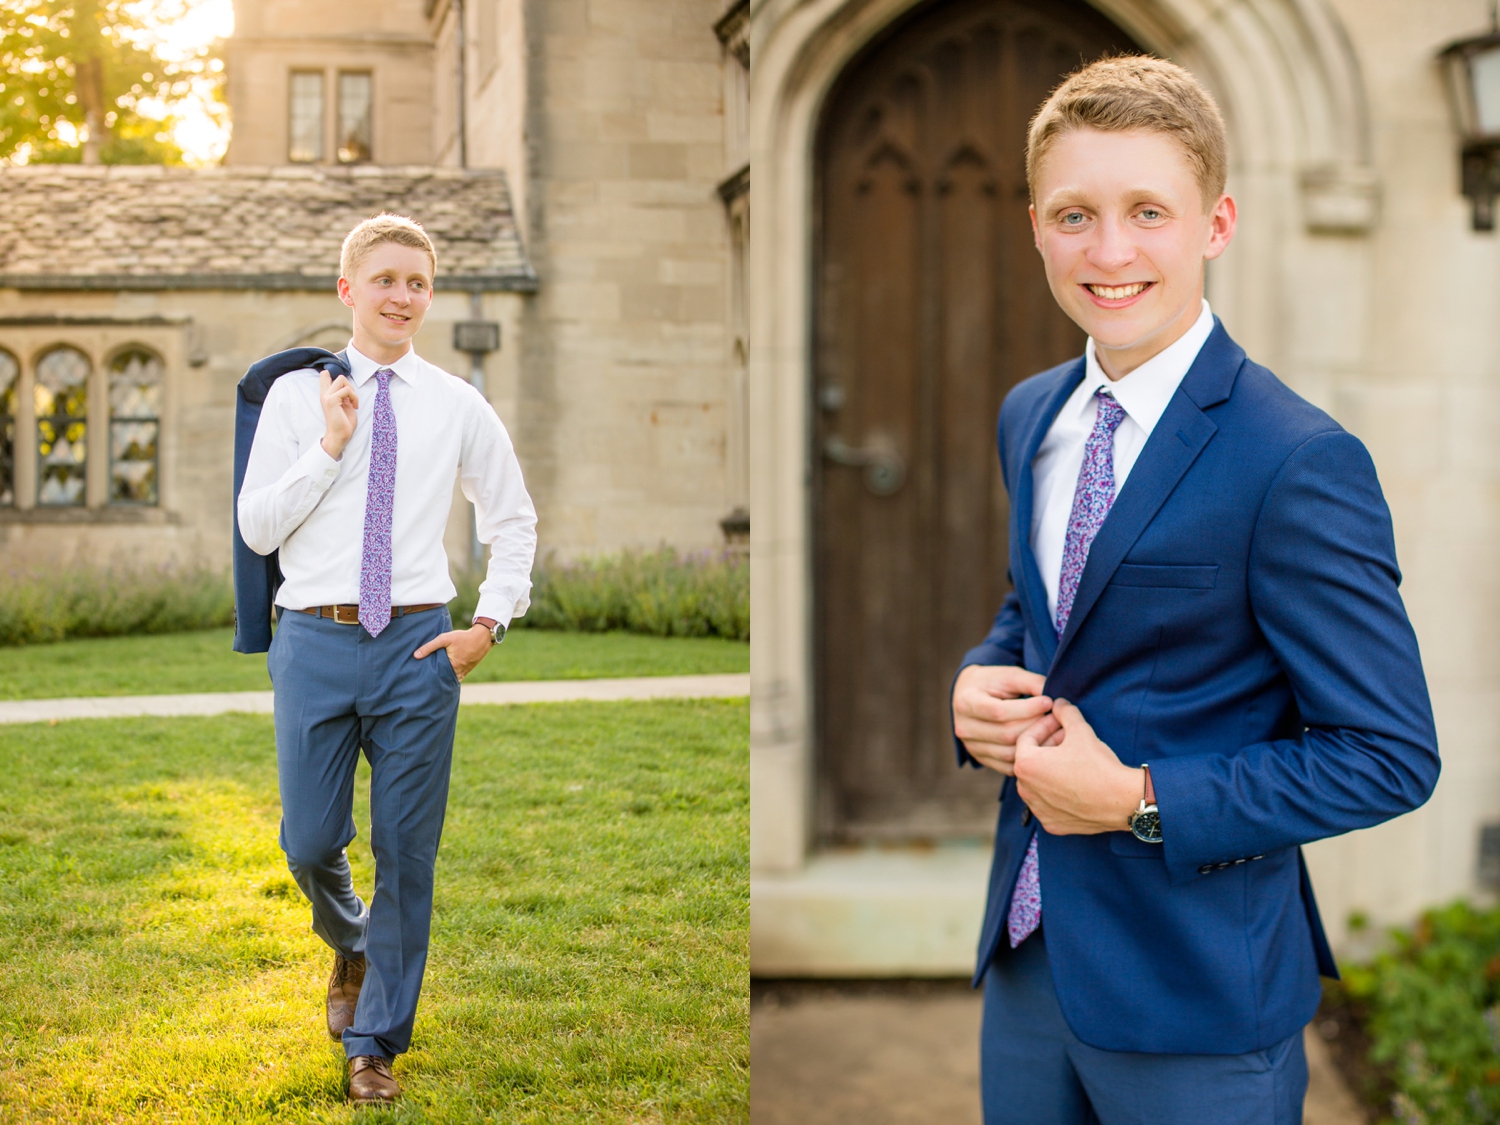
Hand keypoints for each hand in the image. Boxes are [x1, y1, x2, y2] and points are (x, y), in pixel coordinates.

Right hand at [319, 370, 358, 459]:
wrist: (340, 436)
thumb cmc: (344, 423)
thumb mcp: (344, 405)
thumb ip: (343, 395)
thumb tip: (347, 385)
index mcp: (327, 395)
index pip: (324, 376)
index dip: (335, 374)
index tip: (344, 386)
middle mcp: (325, 394)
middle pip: (339, 377)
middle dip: (350, 386)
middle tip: (352, 399)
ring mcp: (327, 397)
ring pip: (342, 380)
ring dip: (352, 391)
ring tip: (353, 403)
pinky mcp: (332, 400)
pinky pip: (347, 390)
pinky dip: (354, 397)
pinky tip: (354, 406)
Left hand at [414, 624, 491, 680]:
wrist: (482, 637)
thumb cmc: (463, 637)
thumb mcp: (445, 639)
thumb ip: (430, 646)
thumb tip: (415, 655)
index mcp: (452, 666)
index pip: (437, 677)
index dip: (429, 678)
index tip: (422, 680)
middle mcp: (459, 672)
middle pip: (444, 680)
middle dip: (436, 681)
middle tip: (425, 681)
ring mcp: (464, 672)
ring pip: (451, 680)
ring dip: (444, 680)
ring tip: (433, 680)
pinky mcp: (467, 670)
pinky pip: (458, 677)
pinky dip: (451, 677)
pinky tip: (445, 676)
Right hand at [952, 665, 1053, 775]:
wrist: (968, 695)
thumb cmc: (992, 682)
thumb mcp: (1008, 675)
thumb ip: (1030, 682)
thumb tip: (1053, 699)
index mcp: (967, 702)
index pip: (999, 712)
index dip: (1028, 709)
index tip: (1048, 701)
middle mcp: (964, 727)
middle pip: (1006, 734)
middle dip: (1035, 726)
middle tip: (1057, 718)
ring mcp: (971, 746)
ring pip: (1009, 753)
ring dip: (1035, 744)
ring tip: (1053, 732)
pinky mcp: (980, 758)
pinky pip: (1008, 766)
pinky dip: (1027, 758)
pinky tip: (1042, 745)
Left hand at [1013, 699, 1142, 834]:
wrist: (1122, 801)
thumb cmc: (1099, 765)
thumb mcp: (1081, 731)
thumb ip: (1065, 713)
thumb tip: (1058, 703)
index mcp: (1025, 765)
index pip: (1026, 738)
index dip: (1043, 725)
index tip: (1058, 721)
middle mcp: (1025, 789)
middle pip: (1030, 760)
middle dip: (1047, 745)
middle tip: (1067, 736)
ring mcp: (1037, 809)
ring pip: (1038, 783)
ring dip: (1050, 768)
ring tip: (1071, 758)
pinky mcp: (1051, 824)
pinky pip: (1048, 803)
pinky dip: (1056, 791)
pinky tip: (1074, 781)